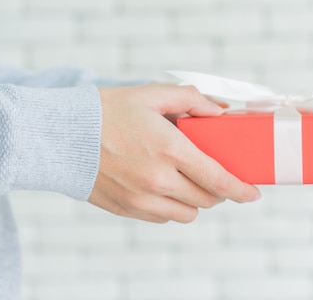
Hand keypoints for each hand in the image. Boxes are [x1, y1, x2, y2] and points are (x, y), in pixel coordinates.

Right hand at [89, 83, 260, 222]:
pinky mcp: (127, 209)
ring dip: (196, 201)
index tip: (253, 194)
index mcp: (170, 149)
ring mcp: (141, 198)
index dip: (241, 190)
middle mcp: (159, 180)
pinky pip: (163, 218)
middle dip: (220, 192)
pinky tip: (165, 188)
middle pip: (207, 200)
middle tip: (217, 178)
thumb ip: (192, 99)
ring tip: (189, 182)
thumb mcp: (152, 95)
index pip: (219, 180)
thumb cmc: (106, 111)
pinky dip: (172, 207)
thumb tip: (219, 111)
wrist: (59, 135)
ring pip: (187, 214)